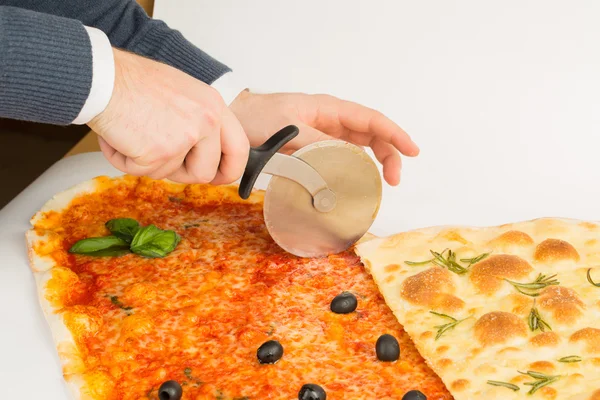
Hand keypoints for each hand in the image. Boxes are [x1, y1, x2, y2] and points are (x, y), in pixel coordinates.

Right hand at [89, 49, 248, 184]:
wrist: (100, 77)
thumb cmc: (133, 81)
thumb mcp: (182, 94)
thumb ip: (198, 122)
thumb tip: (204, 153)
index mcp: (214, 106)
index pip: (239, 148)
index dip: (229, 170)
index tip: (217, 178)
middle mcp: (206, 122)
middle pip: (205, 173)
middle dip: (181, 174)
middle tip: (158, 160)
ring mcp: (184, 139)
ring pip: (170, 175)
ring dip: (147, 163)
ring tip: (132, 133)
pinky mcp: (158, 153)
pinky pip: (142, 173)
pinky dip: (124, 160)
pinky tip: (117, 136)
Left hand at [229, 91, 418, 185]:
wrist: (233, 120)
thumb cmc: (257, 117)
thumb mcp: (286, 129)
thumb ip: (313, 146)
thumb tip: (338, 166)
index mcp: (329, 109)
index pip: (371, 120)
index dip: (394, 134)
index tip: (411, 150)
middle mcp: (331, 121)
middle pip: (371, 135)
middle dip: (389, 154)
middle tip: (394, 179)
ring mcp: (323, 135)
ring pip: (359, 148)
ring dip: (375, 163)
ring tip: (383, 183)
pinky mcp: (314, 150)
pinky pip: (342, 158)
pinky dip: (354, 169)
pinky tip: (357, 182)